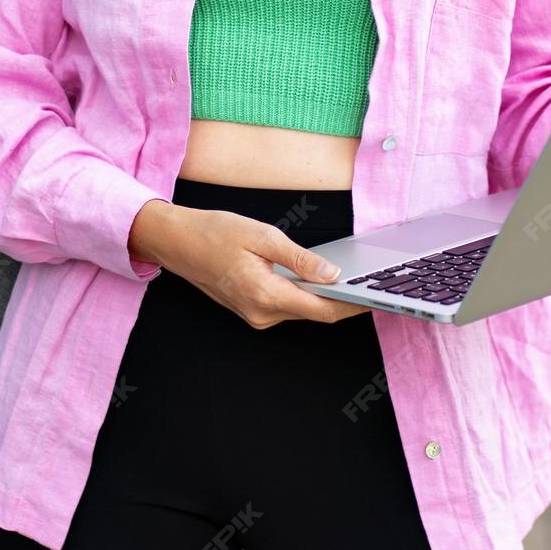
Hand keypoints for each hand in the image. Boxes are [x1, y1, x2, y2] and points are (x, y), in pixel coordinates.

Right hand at [128, 200, 370, 327]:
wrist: (178, 243)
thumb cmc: (214, 233)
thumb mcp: (263, 236)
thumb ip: (300, 258)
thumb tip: (332, 273)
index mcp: (265, 294)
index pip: (321, 310)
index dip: (351, 305)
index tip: (372, 296)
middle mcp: (261, 313)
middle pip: (314, 313)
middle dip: (341, 300)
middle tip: (367, 283)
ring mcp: (255, 316)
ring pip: (301, 310)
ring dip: (323, 298)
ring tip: (346, 278)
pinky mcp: (252, 311)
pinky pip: (287, 307)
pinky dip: (304, 295)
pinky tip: (315, 279)